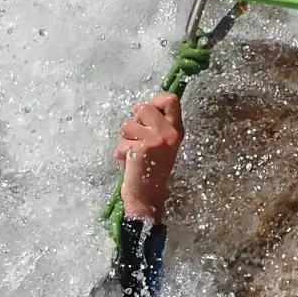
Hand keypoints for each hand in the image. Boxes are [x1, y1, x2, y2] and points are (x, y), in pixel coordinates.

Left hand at [113, 93, 183, 220]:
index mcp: (176, 130)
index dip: (154, 101)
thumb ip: (153, 124)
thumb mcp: (158, 143)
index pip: (170, 99)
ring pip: (128, 124)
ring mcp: (158, 140)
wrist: (146, 197)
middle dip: (134, 122)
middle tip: (137, 140)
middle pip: (144, 107)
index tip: (145, 115)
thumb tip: (140, 107)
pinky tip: (129, 162)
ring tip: (133, 153)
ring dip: (125, 139)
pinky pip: (122, 141)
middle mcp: (171, 133)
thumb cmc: (149, 169)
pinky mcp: (143, 148)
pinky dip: (121, 151)